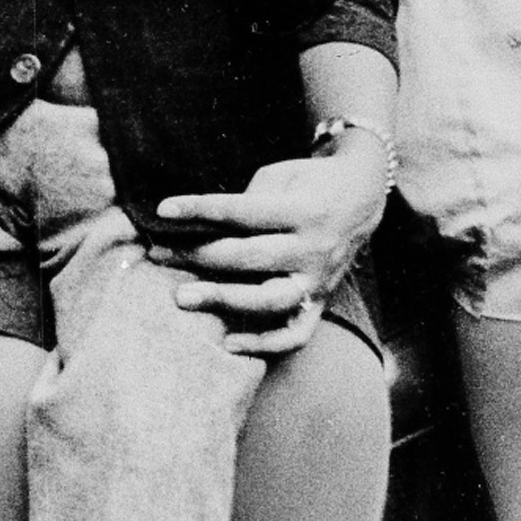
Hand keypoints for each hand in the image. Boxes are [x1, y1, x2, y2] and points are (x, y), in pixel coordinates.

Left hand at [150, 144, 389, 357]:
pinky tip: (229, 343)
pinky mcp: (321, 302)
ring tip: (182, 297)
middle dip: (198, 256)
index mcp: (303, 210)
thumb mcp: (281, 176)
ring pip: (269, 300)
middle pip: (249, 257)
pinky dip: (264, 344)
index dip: (200, 209)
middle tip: (158, 255)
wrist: (362, 197)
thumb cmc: (308, 182)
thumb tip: (195, 228)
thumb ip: (246, 203)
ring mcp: (319, 280)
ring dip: (223, 300)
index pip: (242, 212)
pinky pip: (296, 334)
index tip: (162, 210)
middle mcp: (313, 249)